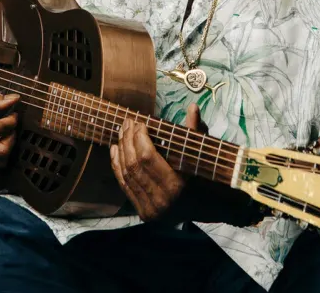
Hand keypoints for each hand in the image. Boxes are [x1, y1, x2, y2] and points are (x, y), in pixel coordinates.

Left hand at [109, 103, 207, 221]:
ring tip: (122, 132)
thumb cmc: (202, 178)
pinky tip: (115, 149)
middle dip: (128, 140)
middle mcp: (161, 200)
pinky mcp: (143, 212)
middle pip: (134, 164)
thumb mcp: (199, 155)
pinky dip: (117, 166)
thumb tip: (193, 106)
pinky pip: (124, 185)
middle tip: (127, 123)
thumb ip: (194, 131)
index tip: (139, 123)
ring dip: (121, 150)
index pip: (147, 156)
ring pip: (127, 174)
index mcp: (176, 186)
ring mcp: (150, 208)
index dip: (139, 137)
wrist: (204, 209)